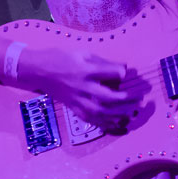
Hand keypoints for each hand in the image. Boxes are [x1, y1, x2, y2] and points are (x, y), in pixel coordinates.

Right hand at [20, 46, 143, 131]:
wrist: (38, 71)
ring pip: (101, 112)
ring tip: (132, 112)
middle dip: (126, 99)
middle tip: (139, 98)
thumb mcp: (83, 53)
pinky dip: (106, 124)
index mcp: (85, 70)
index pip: (109, 74)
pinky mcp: (74, 109)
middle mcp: (82, 87)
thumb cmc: (61, 58)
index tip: (127, 74)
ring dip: (119, 114)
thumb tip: (124, 67)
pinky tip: (118, 123)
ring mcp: (77, 100)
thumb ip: (104, 62)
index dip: (121, 74)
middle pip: (107, 97)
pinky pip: (92, 120)